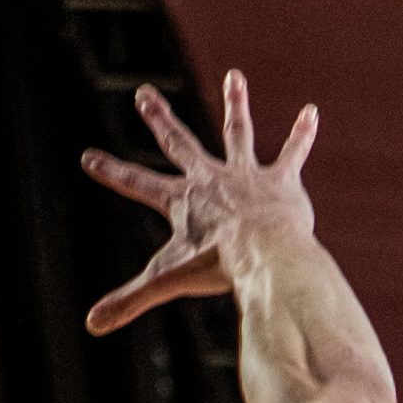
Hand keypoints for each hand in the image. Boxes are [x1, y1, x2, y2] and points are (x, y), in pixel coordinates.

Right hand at [81, 71, 318, 334]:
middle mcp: (211, 180)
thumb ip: (129, 302)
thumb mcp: (167, 281)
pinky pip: (292, 153)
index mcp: (183, 201)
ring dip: (236, 104)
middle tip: (144, 95)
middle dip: (160, 120)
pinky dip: (302, 135)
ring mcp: (246, 177)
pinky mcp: (280, 182)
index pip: (137, 184)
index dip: (112, 172)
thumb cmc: (217, 267)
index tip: (89, 157)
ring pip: (238, 133)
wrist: (264, 253)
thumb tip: (91, 326)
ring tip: (236, 77)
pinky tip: (313, 113)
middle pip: (180, 143)